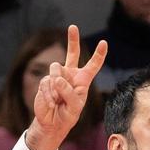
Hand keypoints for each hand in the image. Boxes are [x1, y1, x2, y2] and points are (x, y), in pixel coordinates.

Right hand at [26, 25, 107, 149]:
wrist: (52, 123)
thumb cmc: (68, 115)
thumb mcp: (74, 107)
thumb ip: (69, 93)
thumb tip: (58, 79)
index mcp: (83, 80)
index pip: (93, 65)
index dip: (99, 54)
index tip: (104, 43)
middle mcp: (71, 75)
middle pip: (72, 53)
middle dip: (72, 39)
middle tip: (73, 26)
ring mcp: (57, 77)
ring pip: (55, 69)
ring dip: (56, 86)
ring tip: (57, 100)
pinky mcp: (46, 81)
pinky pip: (47, 82)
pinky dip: (49, 95)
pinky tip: (51, 104)